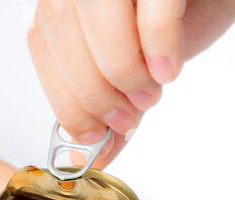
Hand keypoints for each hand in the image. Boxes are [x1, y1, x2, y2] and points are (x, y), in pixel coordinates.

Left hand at [28, 0, 234, 168]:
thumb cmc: (189, 14)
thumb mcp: (147, 61)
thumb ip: (121, 101)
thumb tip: (98, 151)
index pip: (45, 43)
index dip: (64, 96)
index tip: (89, 134)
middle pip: (61, 29)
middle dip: (94, 92)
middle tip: (125, 121)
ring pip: (96, 16)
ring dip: (124, 72)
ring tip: (150, 94)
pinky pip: (152, 6)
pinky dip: (158, 44)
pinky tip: (169, 68)